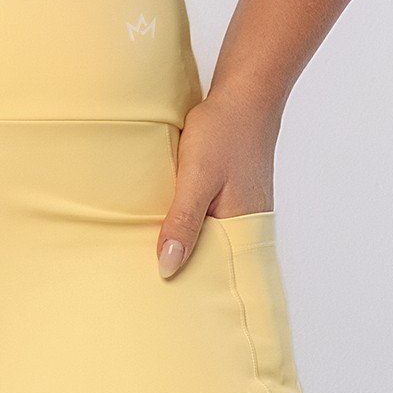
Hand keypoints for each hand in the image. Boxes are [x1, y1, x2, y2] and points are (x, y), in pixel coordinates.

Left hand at [156, 88, 279, 276]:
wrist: (244, 95)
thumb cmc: (225, 133)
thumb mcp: (197, 179)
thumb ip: (183, 222)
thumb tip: (167, 266)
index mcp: (244, 228)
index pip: (217, 273)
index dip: (190, 285)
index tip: (160, 298)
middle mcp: (245, 224)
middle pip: (210, 259)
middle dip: (183, 269)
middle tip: (147, 285)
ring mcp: (238, 208)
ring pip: (206, 237)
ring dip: (182, 243)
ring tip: (149, 260)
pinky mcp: (227, 195)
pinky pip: (205, 218)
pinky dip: (186, 223)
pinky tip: (164, 224)